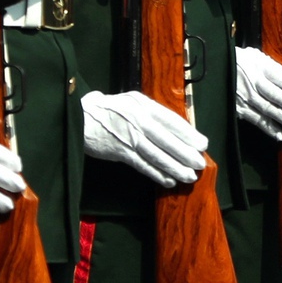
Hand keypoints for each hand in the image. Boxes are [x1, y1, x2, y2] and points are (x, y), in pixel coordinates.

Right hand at [82, 89, 207, 188]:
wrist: (79, 117)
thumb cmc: (109, 110)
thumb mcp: (131, 102)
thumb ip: (151, 112)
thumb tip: (176, 128)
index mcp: (143, 104)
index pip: (171, 120)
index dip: (189, 134)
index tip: (203, 144)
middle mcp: (138, 119)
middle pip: (167, 139)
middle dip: (186, 153)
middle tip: (200, 164)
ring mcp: (128, 136)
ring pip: (156, 154)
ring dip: (174, 167)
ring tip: (189, 176)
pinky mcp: (119, 151)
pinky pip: (142, 164)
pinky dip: (156, 174)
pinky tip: (168, 180)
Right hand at [233, 45, 281, 140]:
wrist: (212, 66)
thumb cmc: (238, 61)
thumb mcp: (255, 56)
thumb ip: (273, 67)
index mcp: (259, 64)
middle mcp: (252, 80)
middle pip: (276, 95)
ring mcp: (244, 95)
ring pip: (268, 109)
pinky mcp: (237, 107)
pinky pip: (255, 119)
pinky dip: (268, 128)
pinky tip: (280, 134)